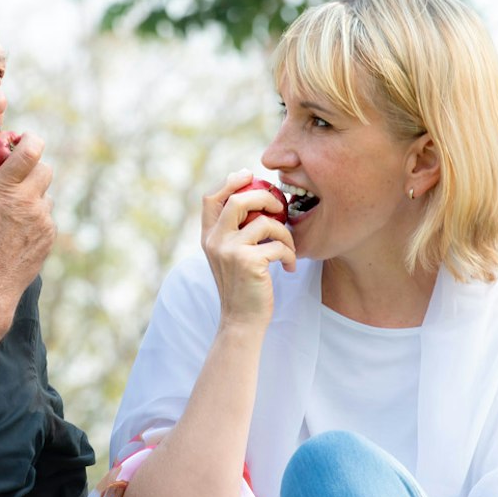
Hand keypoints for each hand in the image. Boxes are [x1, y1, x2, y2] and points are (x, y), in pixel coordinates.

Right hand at [0, 132, 55, 313]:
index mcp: (6, 188)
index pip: (32, 150)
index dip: (31, 140)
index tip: (22, 140)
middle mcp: (30, 201)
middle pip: (45, 169)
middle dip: (32, 167)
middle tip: (14, 176)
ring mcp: (43, 221)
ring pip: (46, 195)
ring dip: (34, 195)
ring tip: (11, 207)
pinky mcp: (48, 238)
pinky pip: (47, 218)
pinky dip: (35, 217)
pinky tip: (16, 229)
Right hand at [200, 170, 295, 330]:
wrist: (241, 321)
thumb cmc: (242, 286)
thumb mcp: (228, 255)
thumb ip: (233, 231)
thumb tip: (252, 199)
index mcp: (208, 236)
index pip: (211, 198)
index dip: (230, 182)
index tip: (249, 176)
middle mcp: (214, 240)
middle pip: (239, 200)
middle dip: (265, 198)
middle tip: (280, 207)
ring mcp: (230, 250)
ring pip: (265, 223)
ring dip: (285, 234)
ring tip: (289, 248)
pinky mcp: (248, 262)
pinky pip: (278, 246)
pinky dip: (289, 255)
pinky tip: (290, 267)